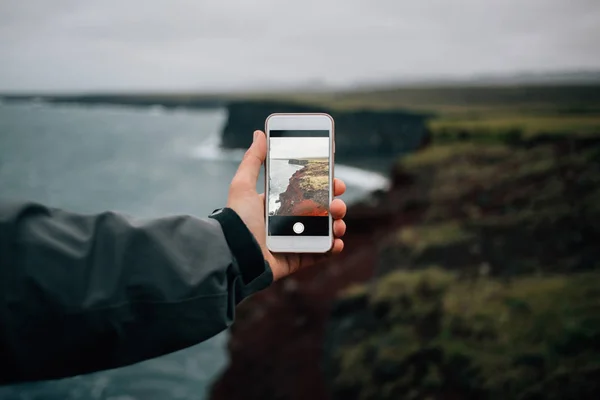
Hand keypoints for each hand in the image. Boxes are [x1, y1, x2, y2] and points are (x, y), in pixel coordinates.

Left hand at [227, 130, 346, 280]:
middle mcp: (289, 221)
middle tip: (337, 199)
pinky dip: (333, 247)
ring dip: (338, 223)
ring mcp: (296, 240)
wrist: (235, 254)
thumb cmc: (238, 220)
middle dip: (335, 203)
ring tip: (337, 222)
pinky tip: (336, 241)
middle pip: (321, 209)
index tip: (334, 177)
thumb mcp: (242, 186)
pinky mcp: (299, 257)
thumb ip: (252, 160)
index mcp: (279, 203)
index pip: (307, 190)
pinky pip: (322, 252)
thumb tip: (259, 133)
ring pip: (326, 229)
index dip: (323, 184)